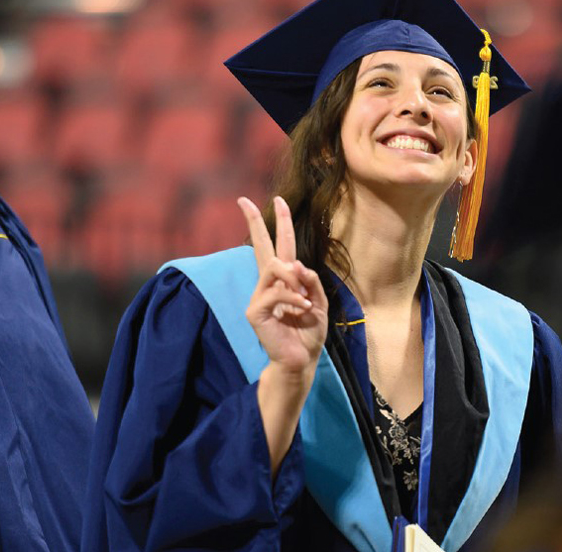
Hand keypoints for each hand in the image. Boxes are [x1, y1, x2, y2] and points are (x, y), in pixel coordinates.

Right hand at [238, 196, 328, 377]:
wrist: (301, 361)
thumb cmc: (308, 333)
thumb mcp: (319, 302)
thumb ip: (311, 281)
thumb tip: (296, 264)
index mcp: (285, 281)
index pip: (278, 247)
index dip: (277, 224)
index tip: (276, 200)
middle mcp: (268, 285)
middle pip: (261, 247)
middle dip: (256, 222)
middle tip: (243, 201)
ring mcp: (259, 297)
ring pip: (274, 268)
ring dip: (294, 279)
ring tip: (304, 299)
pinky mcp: (255, 311)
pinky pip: (276, 293)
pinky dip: (293, 299)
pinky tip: (302, 309)